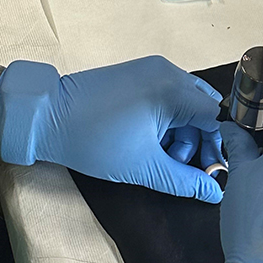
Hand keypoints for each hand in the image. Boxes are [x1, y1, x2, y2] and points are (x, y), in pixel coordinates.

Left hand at [0, 56, 223, 202]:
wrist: (47, 116)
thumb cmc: (95, 141)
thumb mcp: (144, 168)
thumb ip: (184, 181)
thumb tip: (214, 193)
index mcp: (173, 89)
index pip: (214, 118)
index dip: (213, 148)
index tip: (204, 173)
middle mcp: (168, 71)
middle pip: (201, 108)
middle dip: (197, 140)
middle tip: (178, 167)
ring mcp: (152, 68)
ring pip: (184, 102)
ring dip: (181, 131)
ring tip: (160, 156)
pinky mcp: (137, 71)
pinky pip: (166, 94)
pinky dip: (166, 117)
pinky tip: (150, 139)